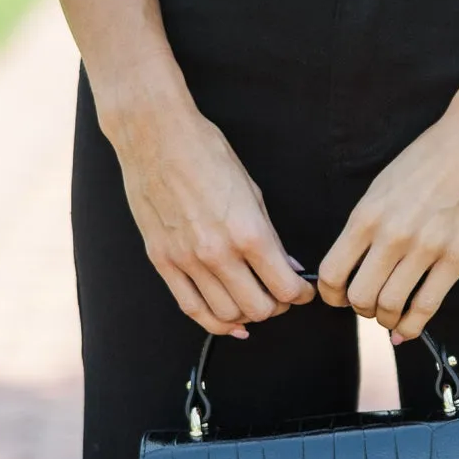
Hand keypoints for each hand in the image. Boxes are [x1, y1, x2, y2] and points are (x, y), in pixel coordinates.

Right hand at [105, 92, 311, 337]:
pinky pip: (191, 308)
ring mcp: (187, 260)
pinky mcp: (163, 261)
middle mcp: (218, 252)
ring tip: (253, 300)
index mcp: (248, 232)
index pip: (285, 287)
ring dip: (247, 315)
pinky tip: (228, 320)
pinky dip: (214, 322)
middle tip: (279, 295)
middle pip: (258, 309)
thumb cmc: (206, 153)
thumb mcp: (252, 191)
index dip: (301, 294)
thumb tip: (286, 267)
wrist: (156, 136)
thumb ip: (269, 235)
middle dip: (276, 306)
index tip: (302, 290)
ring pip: (226, 315)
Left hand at [317, 101, 458, 340]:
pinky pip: (427, 306)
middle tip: (368, 304)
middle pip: (359, 297)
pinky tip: (407, 328)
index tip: (338, 296)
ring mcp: (427, 248)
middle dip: (359, 308)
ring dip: (385, 317)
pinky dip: (412, 325)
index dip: (330, 294)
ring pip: (390, 306)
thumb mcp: (383, 185)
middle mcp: (393, 235)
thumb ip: (367, 224)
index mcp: (367, 214)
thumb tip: (354, 264)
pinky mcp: (458, 258)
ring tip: (389, 312)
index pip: (332, 273)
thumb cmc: (430, 157)